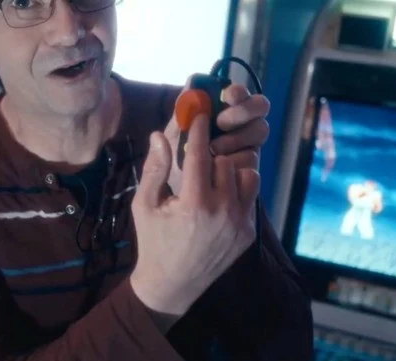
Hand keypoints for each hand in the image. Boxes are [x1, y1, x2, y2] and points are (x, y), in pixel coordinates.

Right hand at [130, 114, 256, 316]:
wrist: (172, 284)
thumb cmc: (154, 240)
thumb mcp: (145, 205)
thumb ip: (154, 168)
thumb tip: (160, 134)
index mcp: (194, 203)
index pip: (199, 154)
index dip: (199, 129)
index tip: (200, 112)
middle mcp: (222, 211)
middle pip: (223, 161)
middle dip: (209, 158)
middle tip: (196, 162)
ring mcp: (240, 223)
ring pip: (246, 175)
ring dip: (228, 172)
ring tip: (211, 181)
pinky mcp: (249, 232)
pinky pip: (250, 196)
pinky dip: (237, 191)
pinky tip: (219, 198)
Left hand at [164, 83, 269, 195]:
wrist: (176, 207)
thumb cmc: (172, 165)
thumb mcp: (173, 139)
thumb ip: (182, 115)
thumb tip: (190, 83)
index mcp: (220, 110)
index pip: (238, 92)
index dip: (237, 90)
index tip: (228, 95)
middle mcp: (238, 124)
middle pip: (260, 106)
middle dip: (241, 112)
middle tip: (221, 123)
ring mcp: (247, 146)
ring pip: (259, 131)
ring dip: (236, 138)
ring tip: (214, 151)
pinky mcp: (250, 170)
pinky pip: (255, 160)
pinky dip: (239, 163)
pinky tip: (221, 171)